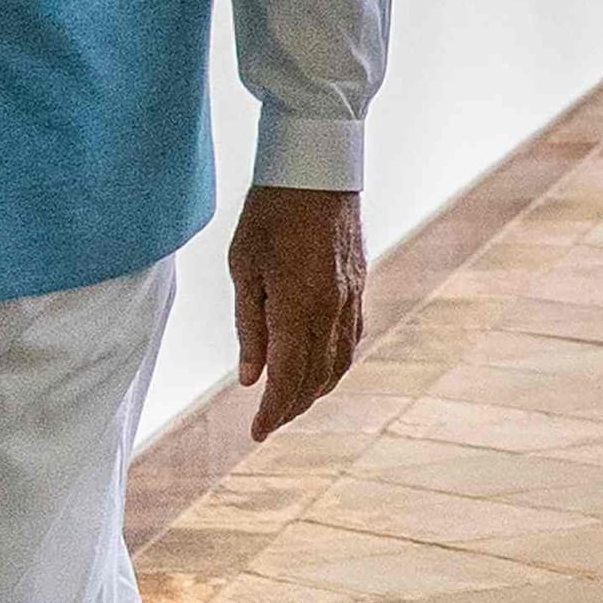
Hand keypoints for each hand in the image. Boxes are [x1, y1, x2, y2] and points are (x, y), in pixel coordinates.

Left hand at [229, 184, 367, 443]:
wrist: (317, 169)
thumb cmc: (270, 212)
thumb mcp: (243, 268)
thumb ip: (250, 326)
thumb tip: (250, 377)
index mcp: (297, 308)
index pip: (287, 379)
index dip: (273, 412)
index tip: (257, 433)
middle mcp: (329, 311)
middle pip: (315, 379)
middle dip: (292, 407)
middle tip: (268, 423)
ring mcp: (349, 300)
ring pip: (338, 364)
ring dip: (316, 391)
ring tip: (293, 403)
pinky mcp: (359, 287)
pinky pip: (351, 339)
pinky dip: (335, 364)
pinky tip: (321, 368)